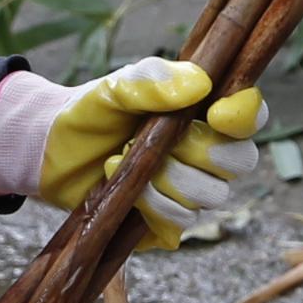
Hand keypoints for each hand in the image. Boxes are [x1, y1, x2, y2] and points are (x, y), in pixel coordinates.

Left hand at [0, 56, 266, 249]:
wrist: (52, 150)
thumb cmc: (93, 112)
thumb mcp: (116, 86)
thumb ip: (152, 79)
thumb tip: (199, 84)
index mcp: (206, 114)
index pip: (250, 116)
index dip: (245, 116)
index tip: (217, 114)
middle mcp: (208, 154)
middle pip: (241, 161)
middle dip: (201, 153)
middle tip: (160, 141)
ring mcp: (191, 191)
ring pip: (211, 194)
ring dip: (166, 179)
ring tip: (124, 159)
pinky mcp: (168, 222)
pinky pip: (182, 221)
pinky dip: (151, 204)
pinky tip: (124, 187)